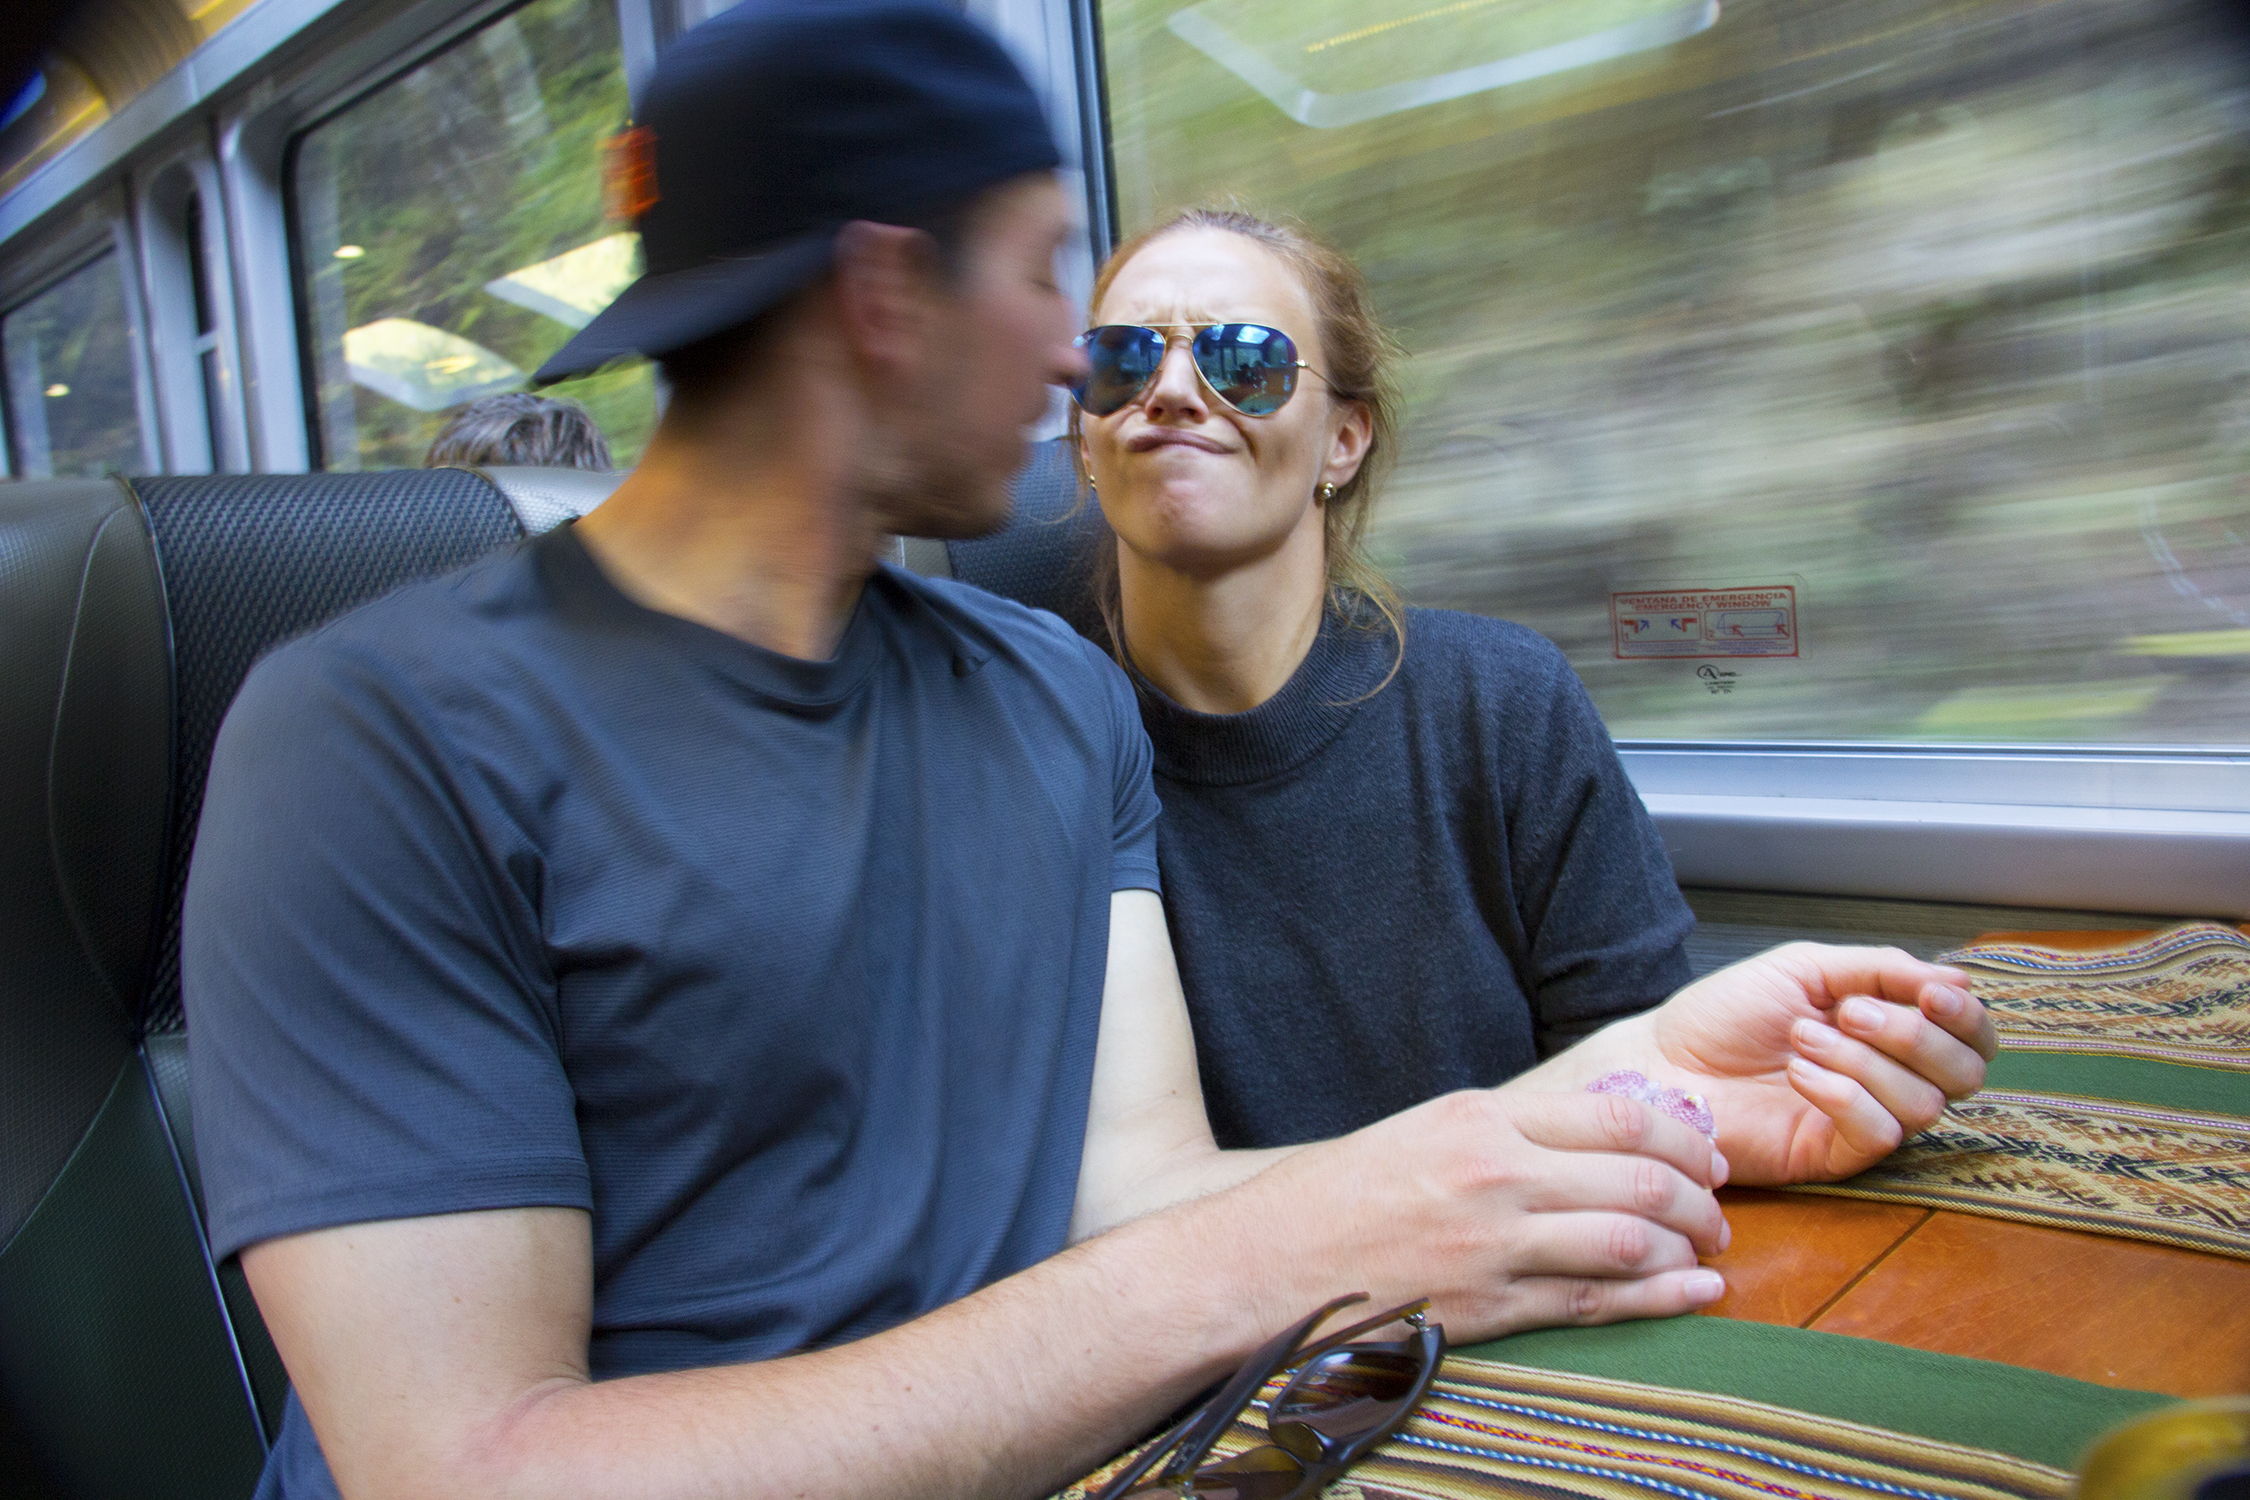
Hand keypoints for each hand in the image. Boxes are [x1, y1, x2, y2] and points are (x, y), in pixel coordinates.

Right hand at [1234, 1086, 1731, 1343]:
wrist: (1261, 1265)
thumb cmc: (1330, 1198)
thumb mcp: (1418, 1133)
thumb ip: (1500, 1133)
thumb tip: (1585, 1139)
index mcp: (1478, 1118)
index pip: (1615, 1116)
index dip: (1682, 1136)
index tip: (1706, 1151)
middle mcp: (1494, 1173)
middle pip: (1640, 1177)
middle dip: (1701, 1195)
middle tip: (1720, 1207)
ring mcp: (1493, 1244)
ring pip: (1632, 1240)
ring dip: (1690, 1248)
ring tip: (1710, 1253)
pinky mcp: (1488, 1308)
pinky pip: (1598, 1302)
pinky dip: (1663, 1299)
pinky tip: (1698, 1295)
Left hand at [1639, 943, 1995, 1184]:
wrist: (1664, 1060)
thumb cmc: (1725, 1013)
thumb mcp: (1805, 968)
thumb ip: (1881, 970)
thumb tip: (1959, 978)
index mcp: (1887, 1028)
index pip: (1970, 1035)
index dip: (1967, 1016)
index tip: (1932, 993)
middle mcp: (1887, 1076)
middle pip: (1964, 1074)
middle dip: (1916, 1036)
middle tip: (1850, 1013)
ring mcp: (1863, 1120)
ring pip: (1924, 1104)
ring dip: (1865, 1060)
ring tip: (1802, 1038)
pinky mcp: (1834, 1156)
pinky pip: (1879, 1133)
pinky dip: (1844, 1095)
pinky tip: (1799, 1074)